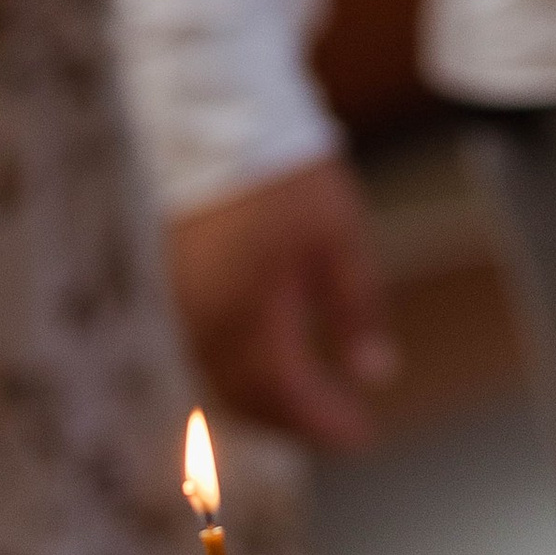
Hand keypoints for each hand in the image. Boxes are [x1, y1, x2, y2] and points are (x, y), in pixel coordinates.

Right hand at [165, 153, 400, 451]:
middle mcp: (207, 321)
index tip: (359, 436)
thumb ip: (356, 310)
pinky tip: (269, 364)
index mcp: (247, 314)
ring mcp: (187, 303)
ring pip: (224, 379)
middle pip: (248, 398)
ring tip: (309, 405)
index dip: (322, 421)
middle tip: (337, 429)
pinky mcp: (179, 284)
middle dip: (293, 422)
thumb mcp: (339, 237)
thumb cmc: (287, 174)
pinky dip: (242, 372)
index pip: (285, 393)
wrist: (221, 118)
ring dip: (266, 402)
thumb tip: (376, 374)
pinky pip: (208, 351)